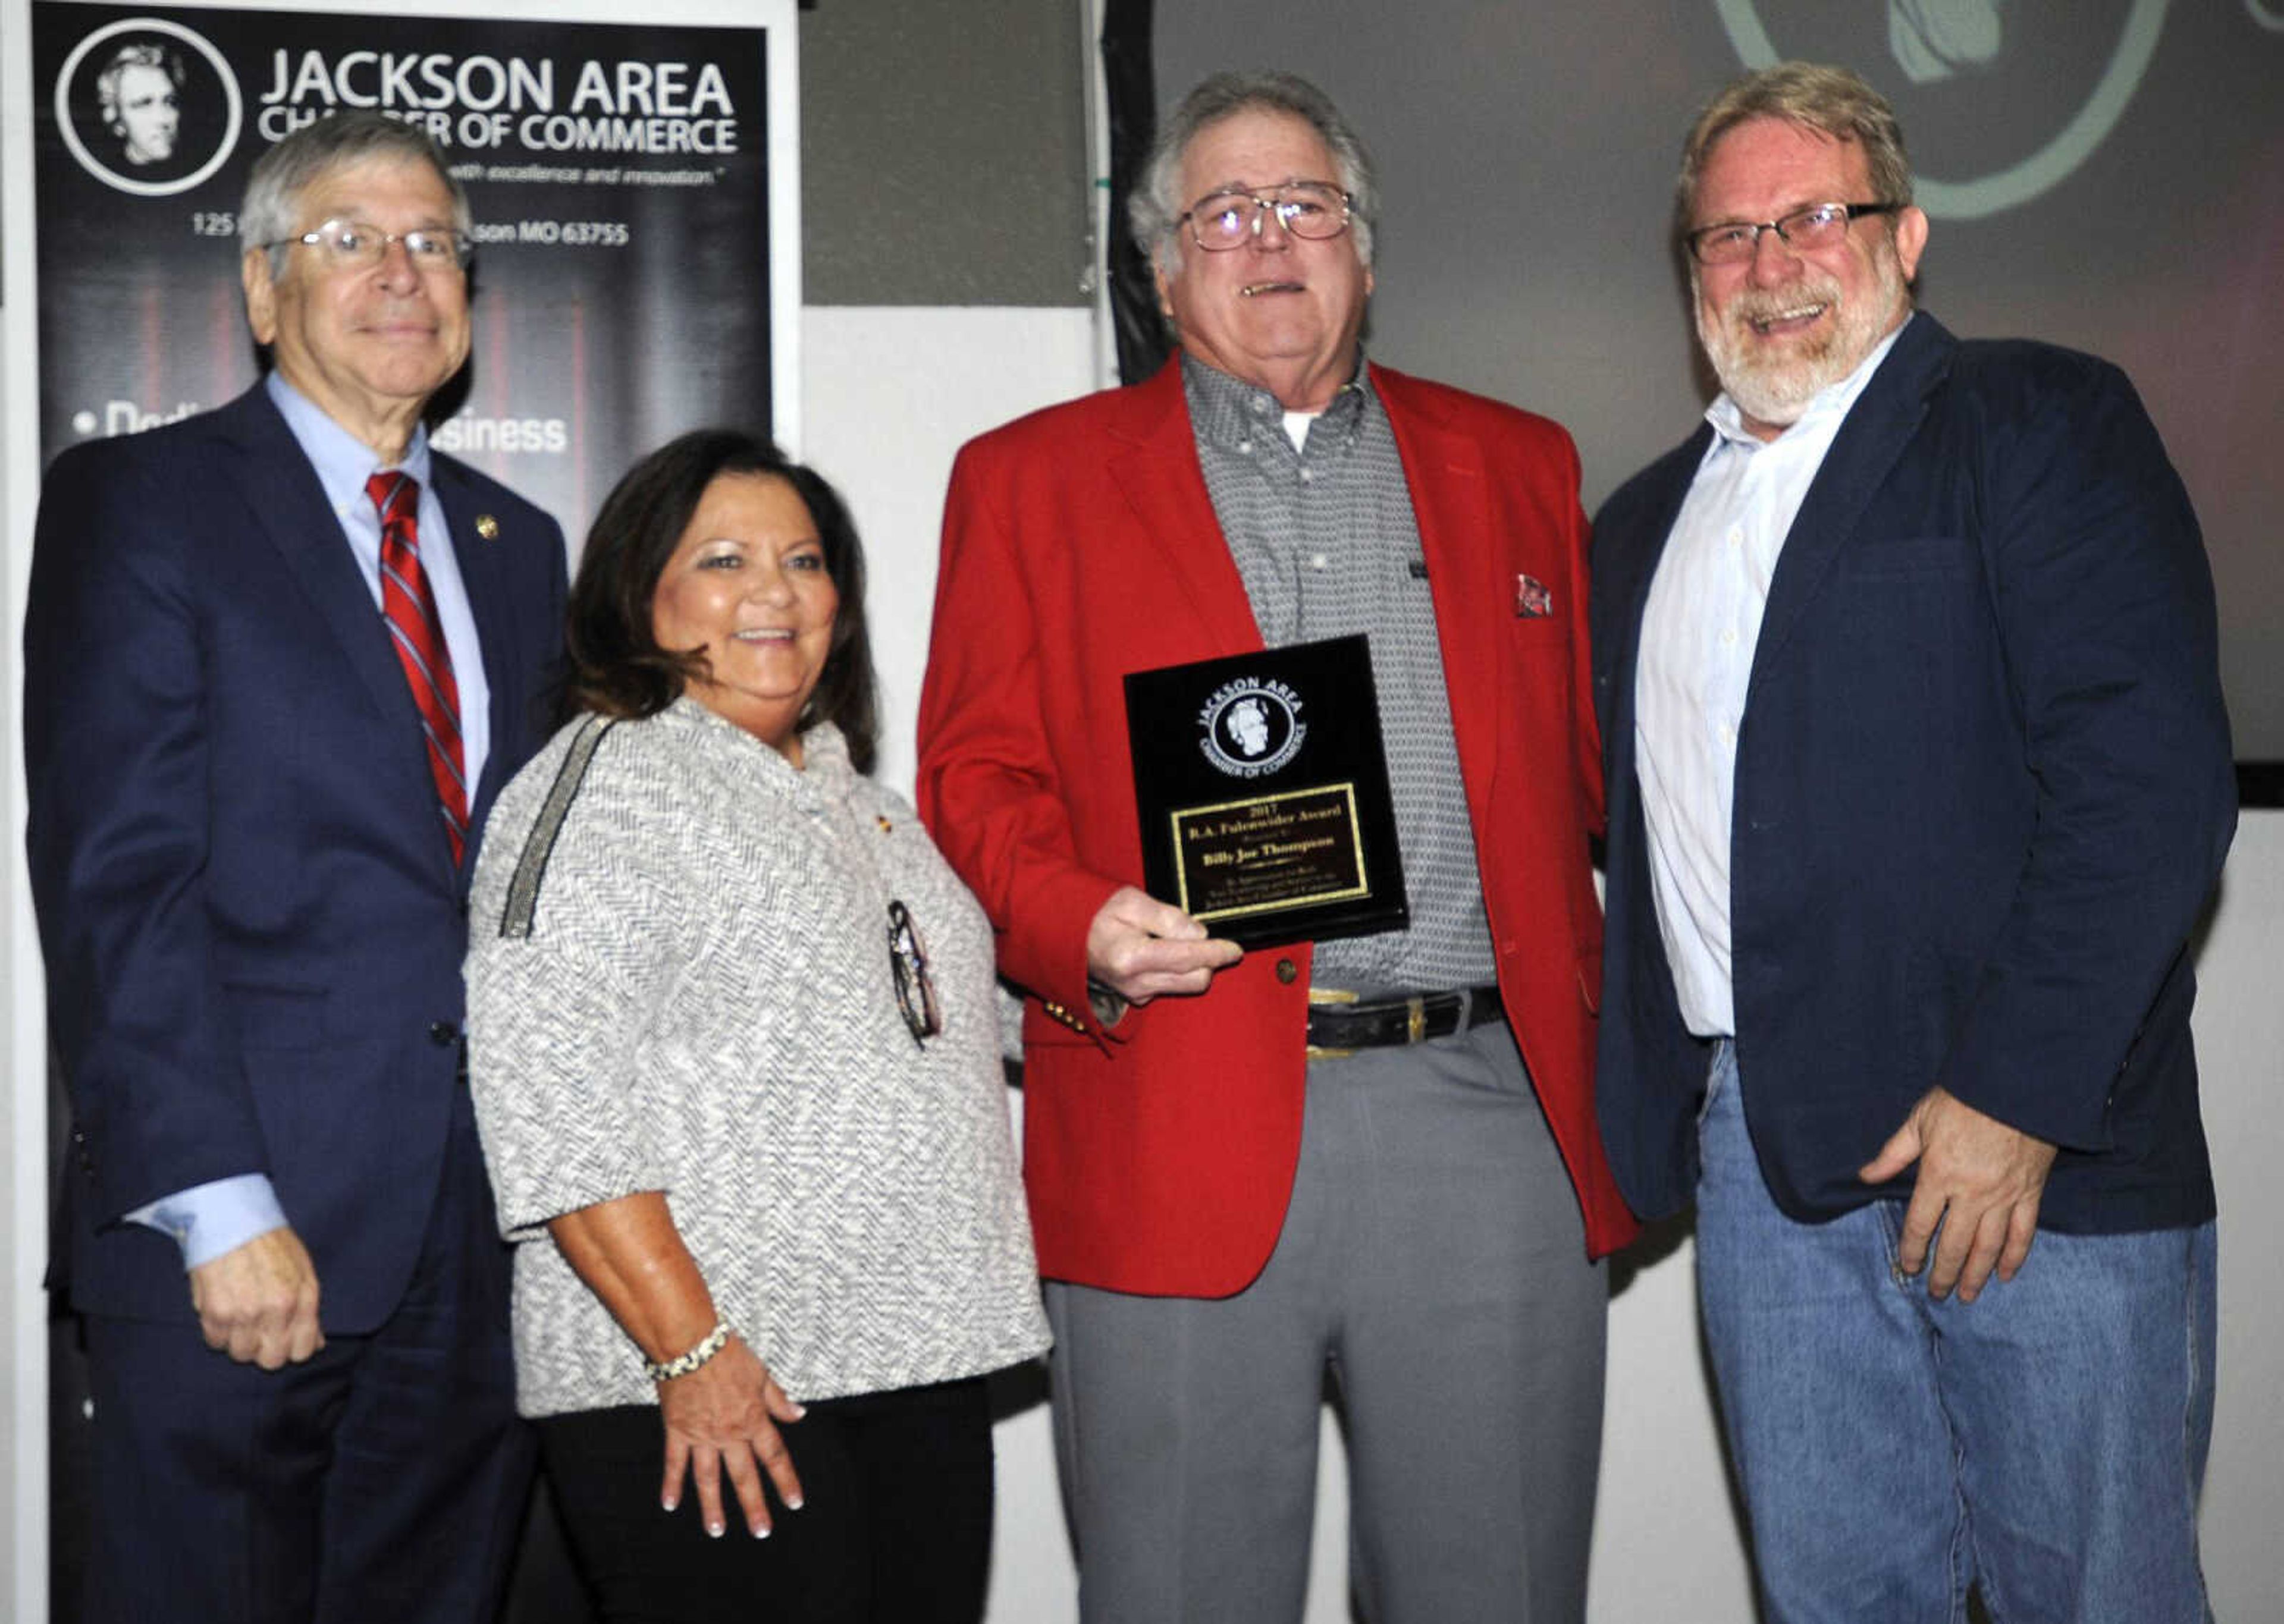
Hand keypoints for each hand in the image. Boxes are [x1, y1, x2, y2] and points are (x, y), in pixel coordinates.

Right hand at [188, 1225, 323, 1368]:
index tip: (283, 1339)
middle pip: (271, 1361)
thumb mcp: (303, 1269)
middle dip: (265, 1349)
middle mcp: (276, 1310)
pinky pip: (215, 1341)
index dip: (292, 1349)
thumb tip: (317, 1343)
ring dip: (239, 1340)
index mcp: (302, 1298)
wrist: (231, 1219)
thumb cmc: (270, 1242)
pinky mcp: (214, 1312)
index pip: (302, 1351)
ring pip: (241, 1354)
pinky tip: (223, 1309)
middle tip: (259, 1331)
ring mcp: (244, 1313)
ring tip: (239, 1315)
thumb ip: (309, 1308)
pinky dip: (218, 1331)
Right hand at [657, 1335, 806, 1537]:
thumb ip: (779, 1399)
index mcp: (753, 1419)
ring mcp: (701, 1435)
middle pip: (744, 1476)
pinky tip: (670, 1504)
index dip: (785, 1481)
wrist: (690, 1342)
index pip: (774, 1457)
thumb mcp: (762, 1373)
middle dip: (754, 1505)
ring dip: (713, 1506)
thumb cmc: (728, 1352)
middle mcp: (729, 1433)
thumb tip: (800, 1415)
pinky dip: (671, 1484)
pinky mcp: (677, 1430)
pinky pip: (674, 1463)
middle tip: (761, 1531)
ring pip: (709, 1478)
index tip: (794, 1503)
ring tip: (717, 1530)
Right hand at [1085, 886, 1242, 1005]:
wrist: (1065, 932)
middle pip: (1195, 979)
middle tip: (1200, 936)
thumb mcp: (1131, 901)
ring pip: (1186, 985)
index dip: (1216, 952)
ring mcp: (1135, 994)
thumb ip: (1168, 917)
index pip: (1187, 958)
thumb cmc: (1096, 912)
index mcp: (1131, 957)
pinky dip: (1176, 970)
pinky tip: (1161, 951)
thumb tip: (1200, 933)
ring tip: (1176, 940)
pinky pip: (1170, 986)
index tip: (1235, 948)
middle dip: (1207, 960)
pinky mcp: (1136, 998)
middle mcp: (1135, 983)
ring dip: (1193, 966)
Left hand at [1859, 1086, 2058, 1302]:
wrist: (2017, 1086)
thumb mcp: (1919, 1121)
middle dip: (1944, 1273)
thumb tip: (1865, 1176)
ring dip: (1976, 1275)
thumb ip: (1893, 1154)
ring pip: (1988, 1247)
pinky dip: (2014, 1257)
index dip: (1913, 1250)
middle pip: (1955, 1244)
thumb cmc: (1964, 1099)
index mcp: (1939, 1175)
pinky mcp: (2030, 1193)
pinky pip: (2022, 1233)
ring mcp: (2004, 1196)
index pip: (1921, 1224)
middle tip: (1936, 1293)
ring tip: (1967, 1296)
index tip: (1908, 1267)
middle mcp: (1972, 1193)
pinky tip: (2004, 1275)